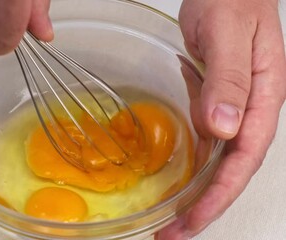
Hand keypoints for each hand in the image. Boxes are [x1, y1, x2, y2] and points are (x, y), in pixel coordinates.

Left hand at [158, 0, 285, 238]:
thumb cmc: (233, 1)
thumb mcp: (229, 35)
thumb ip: (228, 81)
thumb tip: (225, 128)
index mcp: (261, 100)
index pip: (242, 159)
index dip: (218, 194)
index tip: (192, 220)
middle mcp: (249, 111)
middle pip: (230, 170)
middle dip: (204, 205)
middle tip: (173, 232)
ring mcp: (233, 109)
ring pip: (218, 160)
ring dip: (195, 190)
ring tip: (171, 215)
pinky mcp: (215, 102)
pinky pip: (206, 141)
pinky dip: (192, 164)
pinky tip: (176, 178)